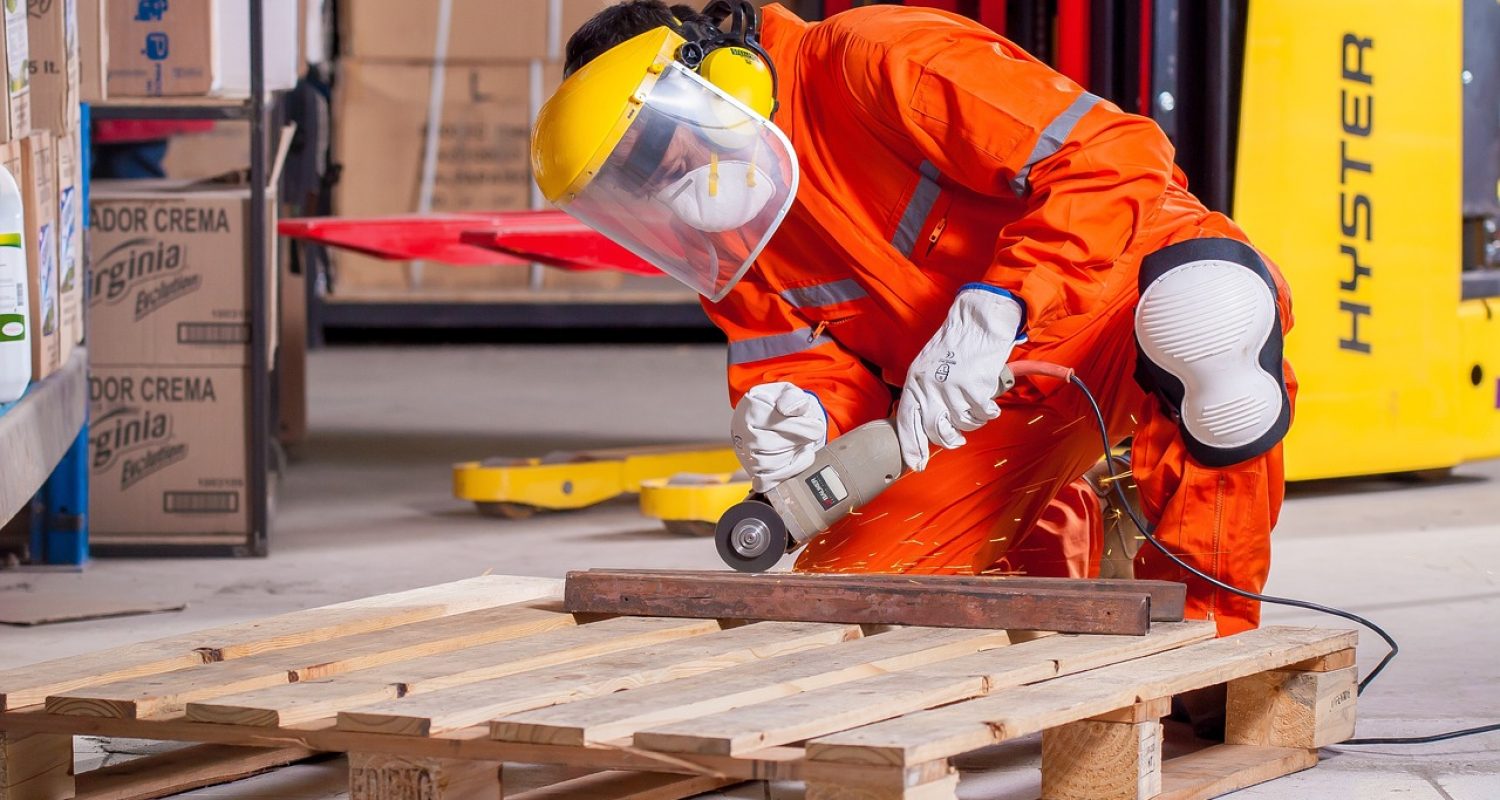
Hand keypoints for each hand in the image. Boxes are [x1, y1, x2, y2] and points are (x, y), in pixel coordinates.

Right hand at [731, 382, 827, 492]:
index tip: (815, 427)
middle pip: (767, 444)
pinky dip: (786, 473)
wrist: (780, 420)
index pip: (772, 420)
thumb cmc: (786, 407)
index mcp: (750, 406)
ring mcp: (745, 453)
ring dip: (791, 456)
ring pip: (767, 463)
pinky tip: (797, 460)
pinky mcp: (753, 471)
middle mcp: (741, 430)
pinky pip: (767, 480)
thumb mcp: (792, 393)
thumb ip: (793, 397)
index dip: (797, 426)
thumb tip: (786, 408)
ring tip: (802, 446)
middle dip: (795, 442)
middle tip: (809, 438)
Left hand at [897, 287, 1023, 470]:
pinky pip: (982, 415)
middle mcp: (929, 386)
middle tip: (957, 438)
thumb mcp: (928, 367)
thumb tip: (926, 426)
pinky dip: (988, 412)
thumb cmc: (955, 346)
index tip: (917, 464)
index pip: (907, 423)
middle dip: (949, 439)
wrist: (978, 323)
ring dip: (971, 420)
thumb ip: (924, 394)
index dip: (912, 447)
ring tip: (975, 407)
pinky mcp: (974, 387)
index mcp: (914, 382)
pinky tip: (988, 402)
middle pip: (935, 431)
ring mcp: (951, 388)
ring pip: (962, 424)